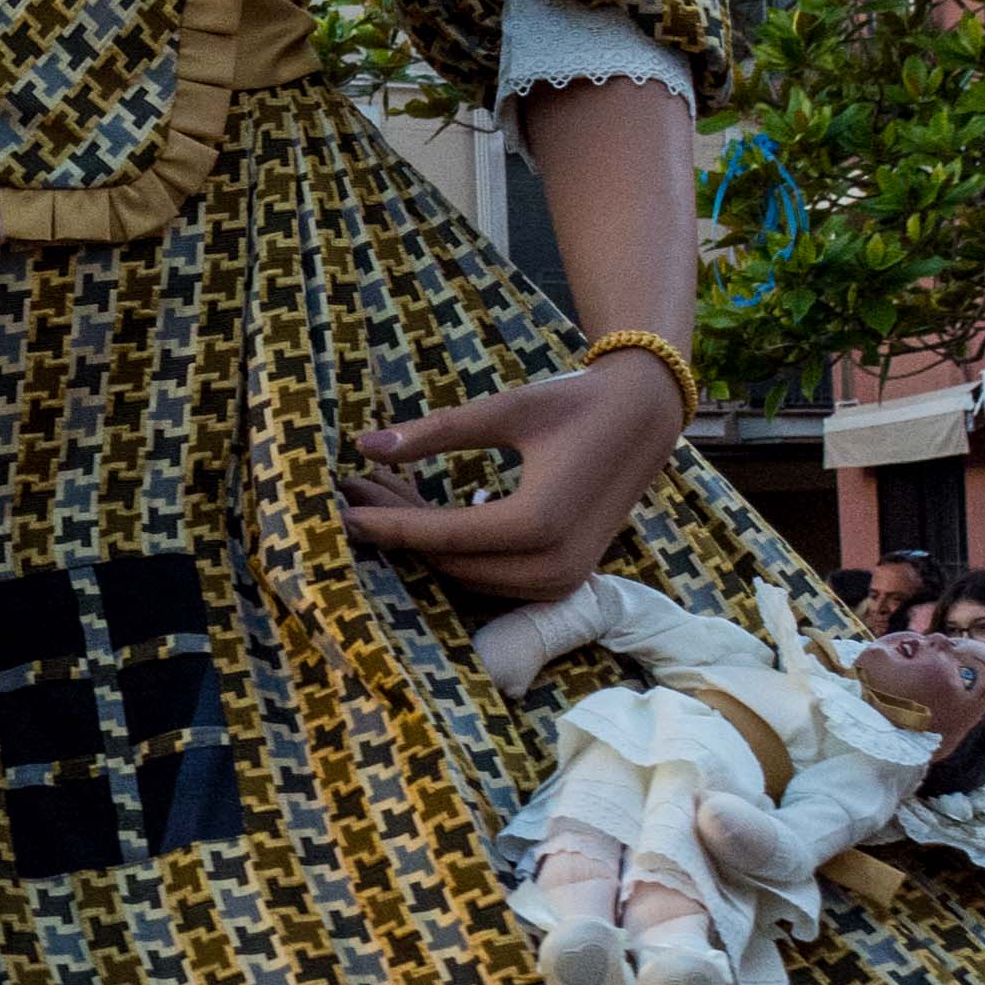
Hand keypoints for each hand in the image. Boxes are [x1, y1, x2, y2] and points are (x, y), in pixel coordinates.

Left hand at [337, 359, 686, 606]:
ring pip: (467, 576)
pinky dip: (455, 552)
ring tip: (379, 497)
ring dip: (422, 543)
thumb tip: (365, 445)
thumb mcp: (506, 409)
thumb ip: (437, 431)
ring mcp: (561, 582)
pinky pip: (492, 578)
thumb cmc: (576, 403)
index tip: (340, 508)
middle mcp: (553, 566)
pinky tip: (421, 515)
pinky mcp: (562, 581)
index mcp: (539, 524)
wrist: (644, 417)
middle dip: (396, 531)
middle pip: (449, 561)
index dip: (386, 524)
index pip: (441, 535)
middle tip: (353, 492)